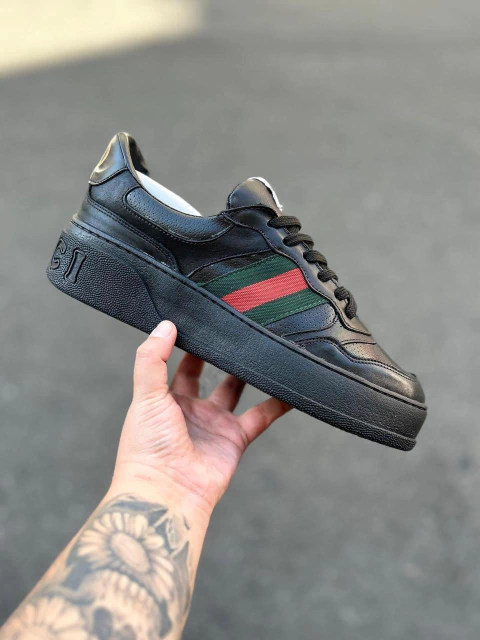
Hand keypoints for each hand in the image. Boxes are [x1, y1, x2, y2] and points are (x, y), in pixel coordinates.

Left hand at [112, 321, 290, 518]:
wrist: (166, 493)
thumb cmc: (146, 448)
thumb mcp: (145, 395)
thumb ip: (152, 359)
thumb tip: (165, 324)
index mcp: (165, 399)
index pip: (181, 364)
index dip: (192, 345)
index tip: (207, 323)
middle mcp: (191, 410)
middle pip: (211, 375)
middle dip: (222, 356)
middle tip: (238, 333)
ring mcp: (214, 424)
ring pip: (237, 392)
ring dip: (248, 374)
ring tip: (262, 350)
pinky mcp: (235, 439)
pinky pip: (261, 416)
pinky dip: (277, 404)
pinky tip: (289, 388)